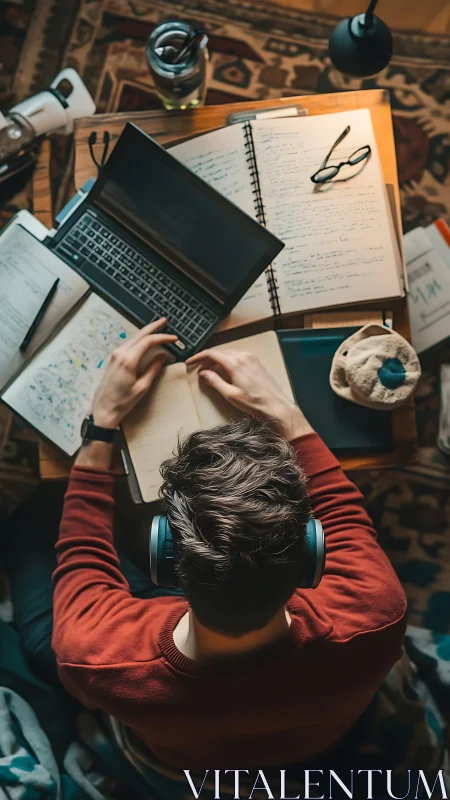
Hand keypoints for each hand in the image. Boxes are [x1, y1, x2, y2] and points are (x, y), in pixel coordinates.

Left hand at [91, 318, 176, 428]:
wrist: (103, 409)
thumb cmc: (123, 401)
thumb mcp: (142, 387)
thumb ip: (153, 368)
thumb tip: (163, 355)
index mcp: (128, 360)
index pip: (148, 341)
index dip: (163, 338)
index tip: (174, 338)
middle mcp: (120, 353)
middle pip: (140, 334)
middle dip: (154, 327)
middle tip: (165, 321)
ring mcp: (115, 355)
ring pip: (134, 338)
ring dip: (146, 333)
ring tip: (158, 330)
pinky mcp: (113, 358)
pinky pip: (129, 344)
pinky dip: (140, 340)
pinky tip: (145, 341)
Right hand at [186, 347, 312, 439]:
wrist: (276, 405)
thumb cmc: (254, 403)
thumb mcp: (230, 394)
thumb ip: (214, 381)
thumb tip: (203, 373)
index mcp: (235, 363)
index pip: (212, 354)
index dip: (198, 357)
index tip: (190, 362)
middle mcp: (243, 356)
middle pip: (219, 352)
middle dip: (206, 358)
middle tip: (198, 367)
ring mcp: (251, 358)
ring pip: (228, 353)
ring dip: (217, 359)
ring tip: (209, 369)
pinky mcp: (256, 362)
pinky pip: (237, 356)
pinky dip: (227, 360)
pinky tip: (224, 369)